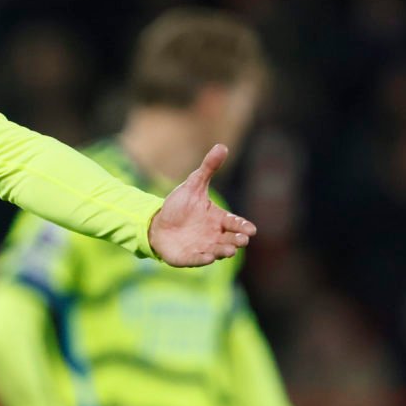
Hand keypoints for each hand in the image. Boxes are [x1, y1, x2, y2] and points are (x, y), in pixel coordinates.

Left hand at [147, 145, 256, 266]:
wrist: (155, 222)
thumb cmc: (178, 205)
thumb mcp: (193, 185)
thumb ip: (208, 168)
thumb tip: (222, 146)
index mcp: (219, 219)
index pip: (235, 223)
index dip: (243, 227)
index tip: (250, 230)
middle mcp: (214, 235)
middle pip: (231, 240)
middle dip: (237, 241)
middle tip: (242, 240)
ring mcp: (202, 247)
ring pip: (217, 251)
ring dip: (223, 251)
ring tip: (228, 250)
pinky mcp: (187, 257)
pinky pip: (197, 260)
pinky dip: (203, 259)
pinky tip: (208, 258)